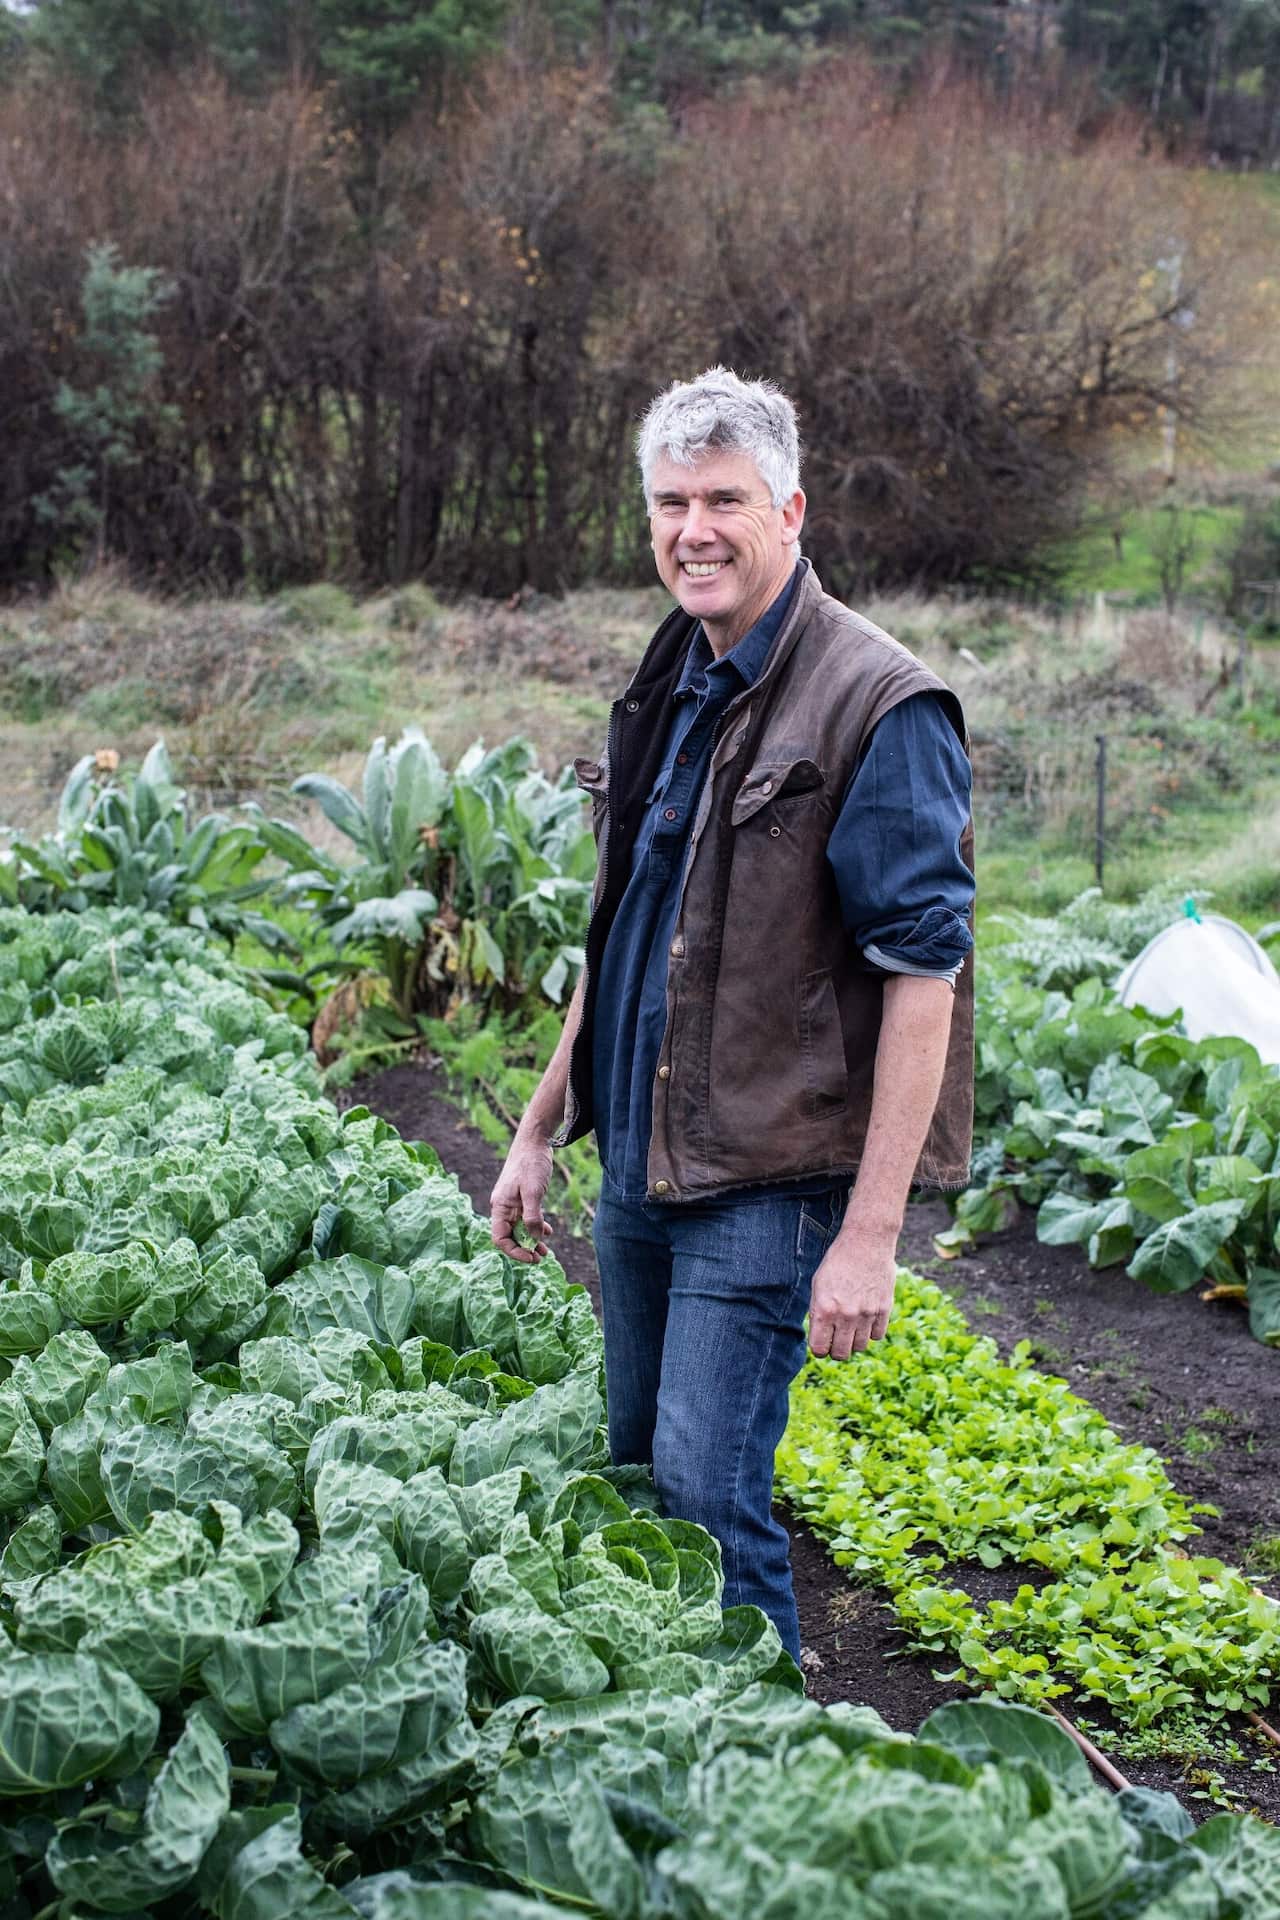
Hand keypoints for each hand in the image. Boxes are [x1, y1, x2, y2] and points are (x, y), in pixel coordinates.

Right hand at [490, 1133, 554, 1263]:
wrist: (535, 1142)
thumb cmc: (531, 1163)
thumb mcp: (532, 1191)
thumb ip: (532, 1216)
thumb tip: (534, 1237)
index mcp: (500, 1206)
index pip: (500, 1238)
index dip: (514, 1251)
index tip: (531, 1257)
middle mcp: (504, 1207)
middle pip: (510, 1236)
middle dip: (524, 1249)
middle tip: (541, 1258)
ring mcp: (513, 1203)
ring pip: (520, 1229)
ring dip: (531, 1241)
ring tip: (545, 1251)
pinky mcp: (524, 1198)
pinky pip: (528, 1219)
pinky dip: (536, 1227)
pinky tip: (547, 1232)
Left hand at [807, 1232, 895, 1360]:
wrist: (866, 1242)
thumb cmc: (838, 1262)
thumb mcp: (818, 1285)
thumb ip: (818, 1312)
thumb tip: (819, 1337)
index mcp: (825, 1309)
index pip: (820, 1349)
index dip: (819, 1348)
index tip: (822, 1342)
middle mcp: (846, 1315)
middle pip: (841, 1353)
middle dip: (836, 1349)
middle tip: (836, 1339)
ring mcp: (867, 1314)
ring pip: (860, 1347)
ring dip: (854, 1341)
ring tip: (851, 1327)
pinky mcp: (884, 1309)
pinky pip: (877, 1335)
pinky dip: (871, 1332)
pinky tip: (866, 1318)